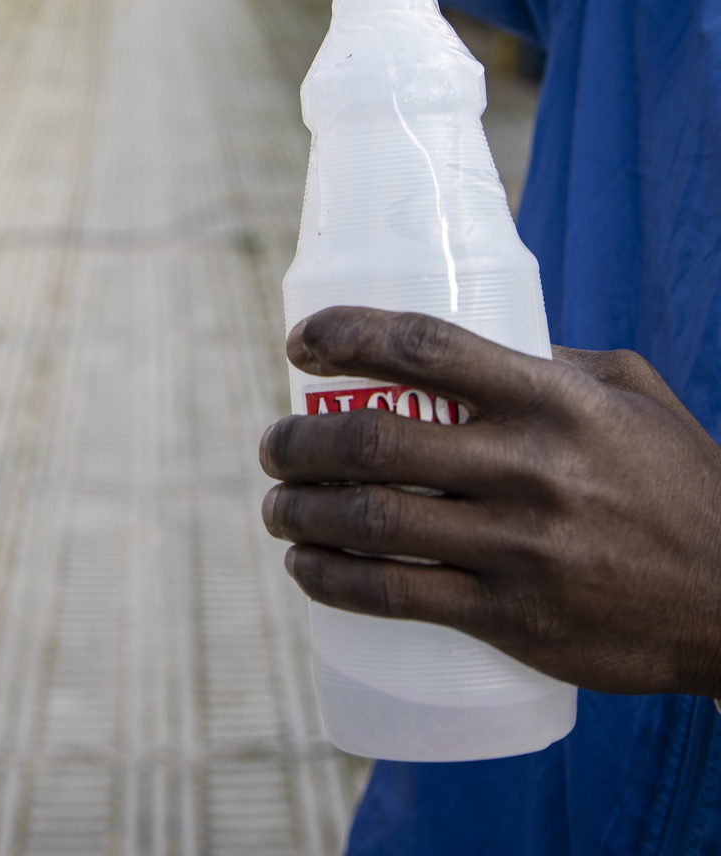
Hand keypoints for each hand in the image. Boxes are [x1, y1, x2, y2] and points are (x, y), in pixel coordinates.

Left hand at [260, 306, 720, 696]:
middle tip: (275, 442)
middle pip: (377, 440)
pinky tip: (305, 570)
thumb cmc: (679, 480)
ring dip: (299, 512)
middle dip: (300, 439)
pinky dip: (332, 583)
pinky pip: (398, 598)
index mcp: (552, 398)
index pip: (426, 346)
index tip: (300, 342)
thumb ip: (553, 361)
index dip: (348, 334)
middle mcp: (528, 466)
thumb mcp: (630, 393)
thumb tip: (466, 355)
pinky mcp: (512, 618)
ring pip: (373, 522)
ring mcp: (518, 547)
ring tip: (276, 506)